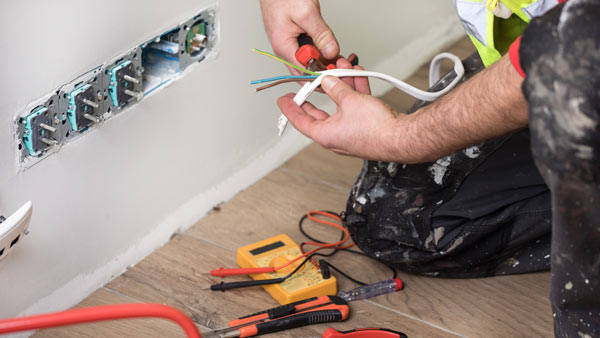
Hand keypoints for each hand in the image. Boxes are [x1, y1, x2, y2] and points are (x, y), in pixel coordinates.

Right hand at [259, 0, 339, 74]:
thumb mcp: (307, 13)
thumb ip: (321, 34)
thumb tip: (331, 52)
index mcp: (284, 47)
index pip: (305, 73)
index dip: (323, 73)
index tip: (338, 68)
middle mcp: (285, 50)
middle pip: (307, 72)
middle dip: (325, 69)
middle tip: (342, 63)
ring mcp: (289, 46)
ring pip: (309, 63)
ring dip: (324, 61)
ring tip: (338, 56)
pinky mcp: (294, 41)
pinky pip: (308, 53)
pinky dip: (320, 52)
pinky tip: (329, 49)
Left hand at [277, 59, 409, 160]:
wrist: (401, 137)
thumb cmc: (376, 129)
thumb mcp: (350, 101)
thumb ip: (336, 88)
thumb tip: (328, 81)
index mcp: (325, 134)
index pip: (300, 121)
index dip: (290, 109)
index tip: (283, 101)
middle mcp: (335, 136)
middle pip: (319, 113)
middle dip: (318, 92)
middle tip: (309, 83)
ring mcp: (350, 132)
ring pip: (339, 106)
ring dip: (341, 87)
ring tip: (340, 69)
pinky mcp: (364, 128)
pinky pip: (354, 108)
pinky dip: (354, 93)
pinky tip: (357, 77)